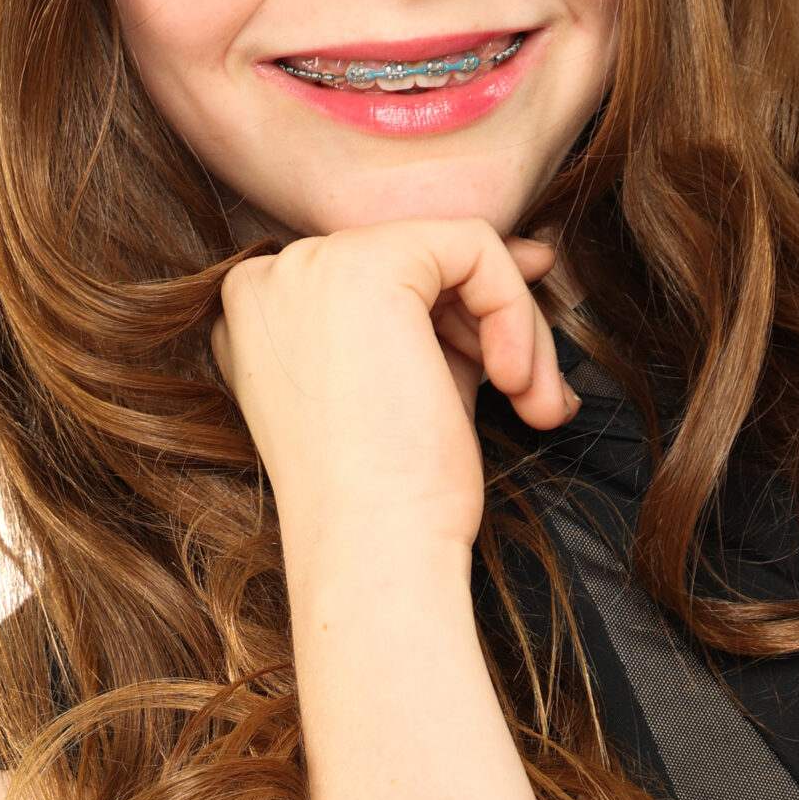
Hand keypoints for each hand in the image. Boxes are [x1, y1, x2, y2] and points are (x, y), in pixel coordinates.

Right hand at [212, 220, 578, 559]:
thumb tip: (533, 251)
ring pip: (455, 253)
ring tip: (537, 404)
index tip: (513, 362)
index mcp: (261, 316)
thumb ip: (453, 315)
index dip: (460, 316)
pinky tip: (514, 381)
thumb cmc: (393, 496)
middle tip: (536, 399)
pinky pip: (477, 247)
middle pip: (420, 262)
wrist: (375, 552)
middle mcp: (268, 278)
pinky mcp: (365, 263)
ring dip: (518, 329)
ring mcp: (307, 264)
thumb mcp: (412, 382)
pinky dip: (514, 311)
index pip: (387, 281)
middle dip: (495, 325)